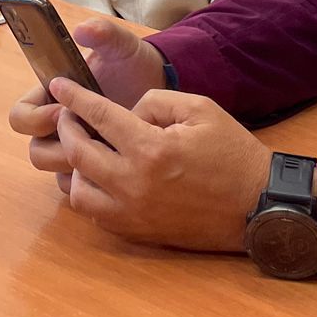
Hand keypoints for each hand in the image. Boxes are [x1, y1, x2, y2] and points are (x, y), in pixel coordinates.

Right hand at [8, 16, 166, 185]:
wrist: (160, 89)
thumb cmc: (133, 64)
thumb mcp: (121, 45)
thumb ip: (103, 33)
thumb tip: (82, 30)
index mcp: (50, 98)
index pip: (21, 117)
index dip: (37, 119)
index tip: (64, 112)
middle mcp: (57, 128)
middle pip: (35, 152)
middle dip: (58, 149)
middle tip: (90, 139)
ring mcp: (75, 150)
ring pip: (56, 173)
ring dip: (76, 168)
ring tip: (108, 154)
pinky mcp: (95, 171)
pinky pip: (79, 188)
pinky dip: (93, 183)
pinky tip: (118, 167)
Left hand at [51, 81, 270, 252]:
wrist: (258, 206)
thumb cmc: (232, 153)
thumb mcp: (199, 108)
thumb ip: (154, 101)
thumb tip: (124, 114)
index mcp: (151, 149)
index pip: (98, 117)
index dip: (74, 97)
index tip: (59, 84)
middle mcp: (134, 185)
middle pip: (78, 153)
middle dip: (67, 128)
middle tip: (68, 115)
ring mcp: (133, 214)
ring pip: (77, 191)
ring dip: (74, 166)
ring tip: (85, 149)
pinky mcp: (138, 232)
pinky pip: (95, 215)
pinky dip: (89, 193)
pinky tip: (98, 176)